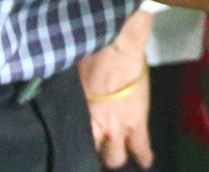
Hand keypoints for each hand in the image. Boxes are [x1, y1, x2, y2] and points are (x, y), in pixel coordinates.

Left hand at [82, 12, 153, 167]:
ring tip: (117, 154)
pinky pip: (142, 146)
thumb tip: (64, 96)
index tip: (75, 143)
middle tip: (97, 147)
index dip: (75, 145)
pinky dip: (144, 156)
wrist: (118, 48)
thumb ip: (74, 96)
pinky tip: (145, 163)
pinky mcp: (138, 121)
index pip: (74, 142)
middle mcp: (97, 127)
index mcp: (80, 115)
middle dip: (95, 152)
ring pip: (115, 157)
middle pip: (93, 152)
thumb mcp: (75, 80)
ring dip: (115, 155)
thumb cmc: (91, 56)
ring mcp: (118, 127)